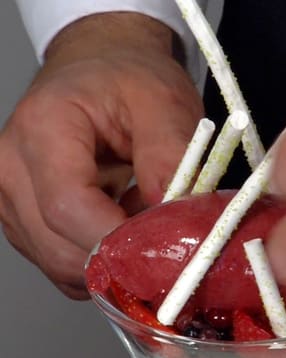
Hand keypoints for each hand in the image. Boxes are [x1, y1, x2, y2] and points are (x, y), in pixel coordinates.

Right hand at [0, 13, 202, 298]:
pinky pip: (62, 262)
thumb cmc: (129, 79)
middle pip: (60, 246)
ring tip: (142, 217)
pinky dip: (100, 259)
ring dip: (113, 259)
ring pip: (61, 263)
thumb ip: (170, 155)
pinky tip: (122, 225)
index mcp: (43, 126)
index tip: (163, 244)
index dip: (118, 238)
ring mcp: (13, 197)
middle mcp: (13, 166)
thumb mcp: (163, 102)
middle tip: (166, 237)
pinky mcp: (26, 218)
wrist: (103, 69)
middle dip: (122, 256)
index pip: (68, 205)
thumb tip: (172, 213)